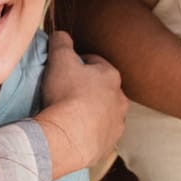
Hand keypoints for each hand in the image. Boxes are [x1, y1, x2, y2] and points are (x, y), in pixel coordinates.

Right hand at [37, 32, 127, 179]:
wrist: (69, 137)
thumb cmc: (67, 94)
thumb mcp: (60, 59)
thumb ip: (61, 42)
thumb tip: (61, 35)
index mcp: (111, 76)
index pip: (95, 62)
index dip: (79, 62)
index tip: (65, 67)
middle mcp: (120, 100)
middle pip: (102, 89)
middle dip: (88, 88)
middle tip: (66, 91)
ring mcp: (116, 124)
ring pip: (104, 113)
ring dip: (91, 112)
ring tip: (70, 114)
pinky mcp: (108, 145)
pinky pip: (98, 134)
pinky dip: (88, 132)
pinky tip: (73, 132)